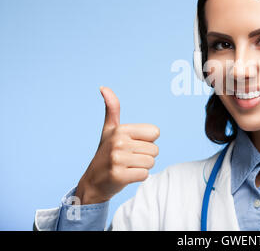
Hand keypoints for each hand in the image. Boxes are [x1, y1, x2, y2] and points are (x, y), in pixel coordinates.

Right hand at [75, 86, 159, 203]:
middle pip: (155, 150)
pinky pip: (144, 175)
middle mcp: (118, 142)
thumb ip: (112, 108)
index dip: (147, 141)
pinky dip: (138, 177)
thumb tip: (103, 87)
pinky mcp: (119, 176)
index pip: (155, 133)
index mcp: (121, 129)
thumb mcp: (109, 129)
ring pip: (151, 163)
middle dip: (145, 156)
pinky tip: (126, 176)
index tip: (133, 145)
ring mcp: (117, 159)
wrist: (92, 182)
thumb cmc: (105, 153)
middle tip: (129, 159)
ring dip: (142, 167)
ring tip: (127, 166)